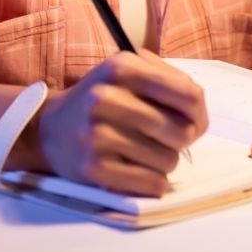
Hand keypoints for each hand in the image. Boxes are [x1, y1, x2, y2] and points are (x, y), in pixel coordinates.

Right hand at [32, 51, 207, 196]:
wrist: (51, 128)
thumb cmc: (103, 100)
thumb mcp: (129, 72)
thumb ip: (170, 82)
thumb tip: (199, 115)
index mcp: (121, 68)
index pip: (188, 94)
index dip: (200, 113)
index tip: (193, 120)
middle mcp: (105, 98)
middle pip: (182, 131)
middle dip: (181, 139)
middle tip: (164, 138)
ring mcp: (97, 135)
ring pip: (169, 160)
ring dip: (164, 160)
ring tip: (143, 151)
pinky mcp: (94, 168)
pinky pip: (151, 183)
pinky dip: (154, 181)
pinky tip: (139, 170)